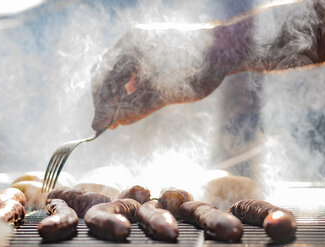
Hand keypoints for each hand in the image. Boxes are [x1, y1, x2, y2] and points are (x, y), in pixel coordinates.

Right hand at [91, 23, 244, 131]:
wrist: (226, 49)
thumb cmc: (198, 70)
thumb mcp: (166, 94)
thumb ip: (138, 108)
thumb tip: (114, 122)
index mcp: (133, 45)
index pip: (105, 80)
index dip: (101, 107)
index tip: (99, 128)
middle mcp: (132, 40)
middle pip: (104, 73)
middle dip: (104, 101)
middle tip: (105, 125)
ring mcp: (141, 42)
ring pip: (115, 71)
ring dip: (113, 95)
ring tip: (117, 118)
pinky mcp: (150, 48)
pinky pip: (128, 67)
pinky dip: (125, 86)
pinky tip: (130, 100)